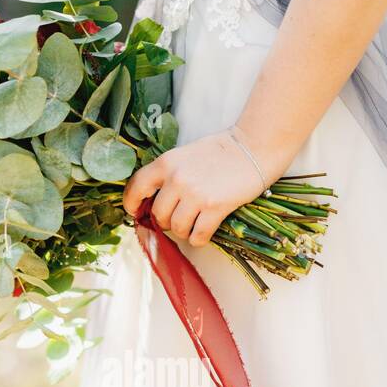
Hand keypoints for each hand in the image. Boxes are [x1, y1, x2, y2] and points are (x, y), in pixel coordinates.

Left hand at [122, 129, 264, 246]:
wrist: (254, 147)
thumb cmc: (221, 151)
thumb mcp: (185, 154)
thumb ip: (168, 174)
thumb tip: (153, 201)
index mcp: (166, 163)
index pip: (136, 187)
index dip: (132, 205)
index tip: (136, 212)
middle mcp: (177, 179)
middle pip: (158, 215)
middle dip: (165, 222)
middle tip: (178, 218)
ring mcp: (195, 194)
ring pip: (176, 228)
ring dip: (183, 231)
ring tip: (194, 223)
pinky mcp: (214, 207)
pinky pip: (197, 236)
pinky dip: (198, 239)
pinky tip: (204, 232)